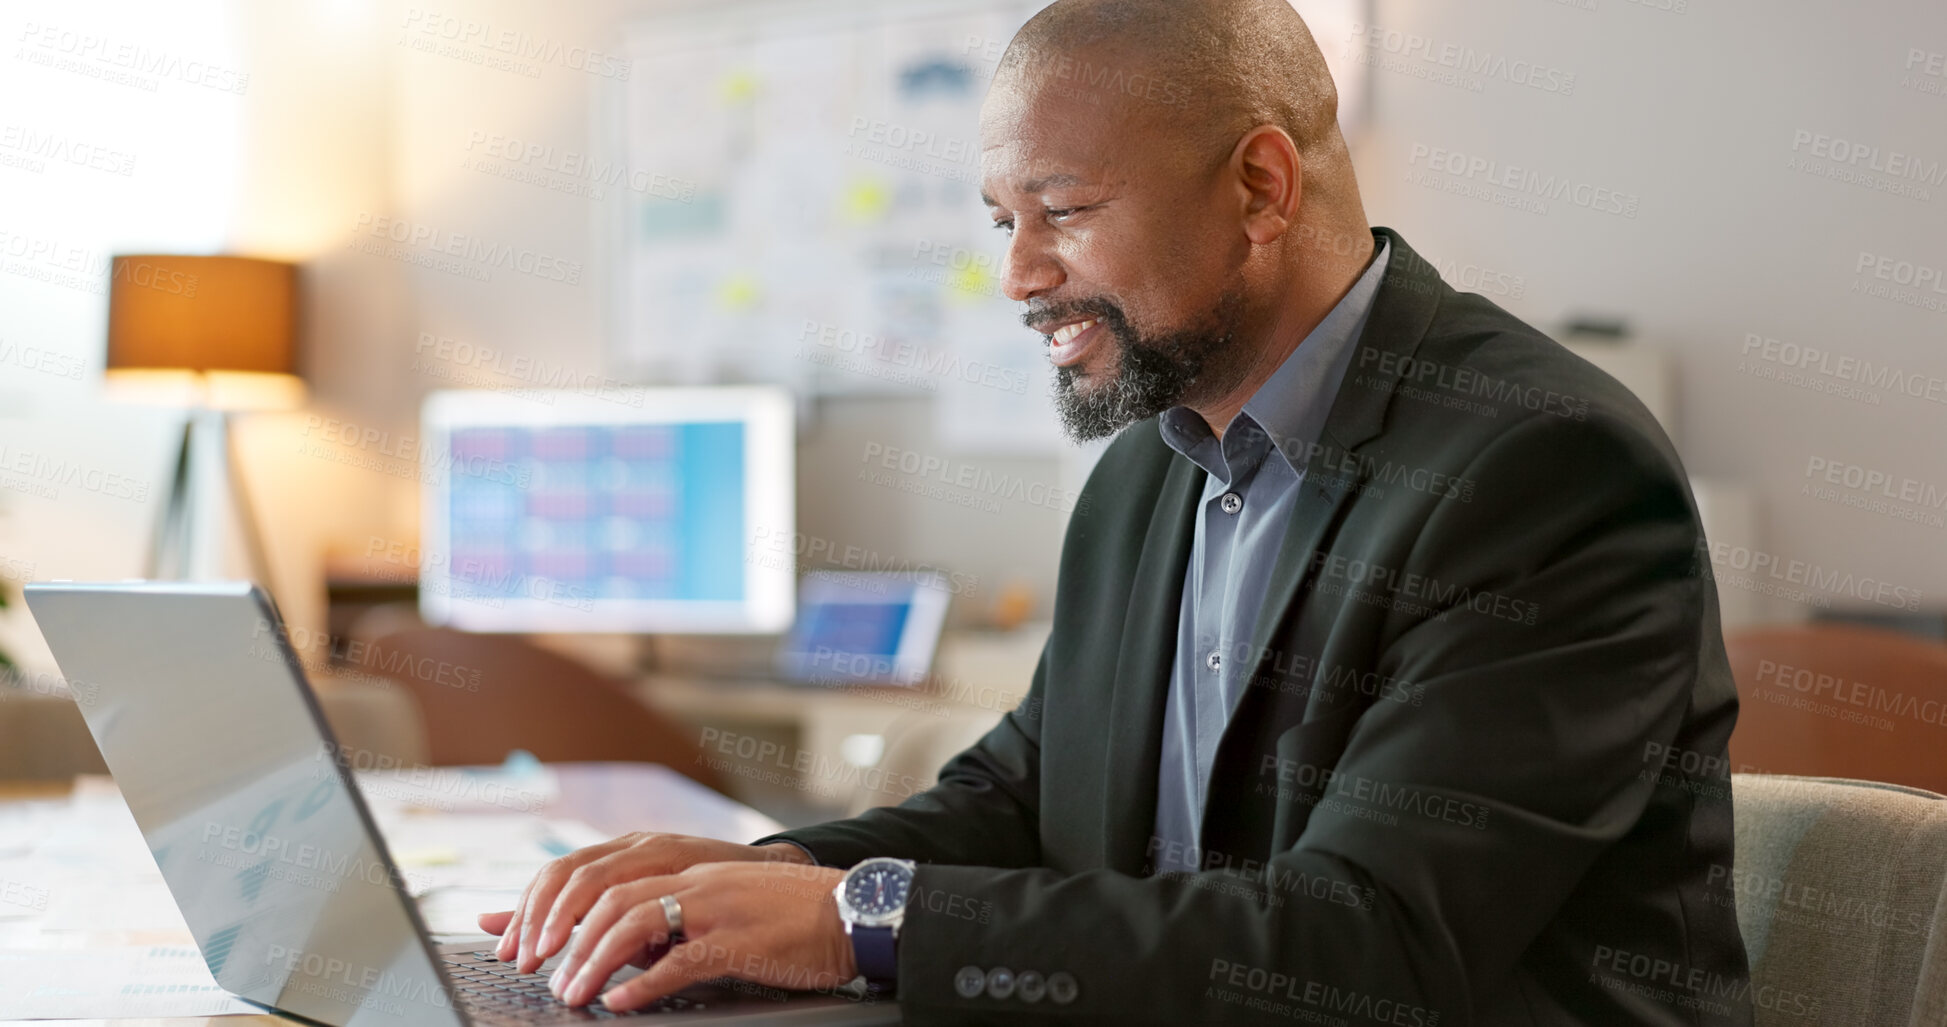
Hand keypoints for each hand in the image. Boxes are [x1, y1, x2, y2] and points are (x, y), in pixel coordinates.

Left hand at [545, 860, 855, 1009]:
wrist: (850, 909)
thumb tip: (623, 954)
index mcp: (685, 866)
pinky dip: (642, 984)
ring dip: (592, 961)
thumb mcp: (721, 904)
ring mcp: (716, 906)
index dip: (553, 904)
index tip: (520, 939)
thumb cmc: (788, 913)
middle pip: (606, 895)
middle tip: (538, 972)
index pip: (600, 874)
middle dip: (562, 935)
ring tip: (571, 993)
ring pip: (634, 923)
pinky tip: (621, 1003)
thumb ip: (674, 918)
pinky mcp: (739, 940)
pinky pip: (680, 961)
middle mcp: (693, 877)